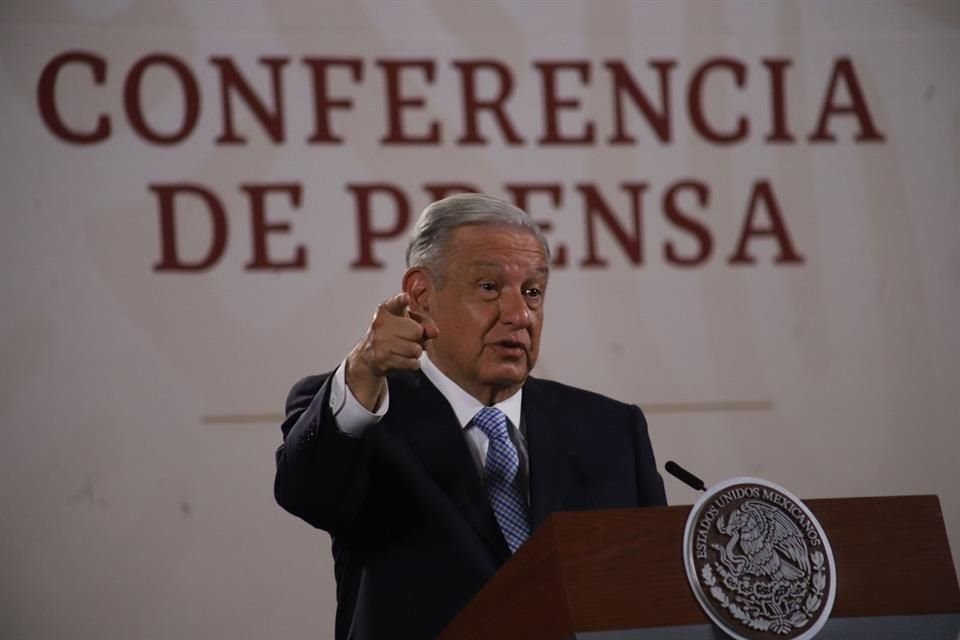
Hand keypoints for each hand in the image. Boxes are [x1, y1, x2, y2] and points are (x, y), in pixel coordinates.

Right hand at [345, 292, 439, 411]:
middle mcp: (381, 324)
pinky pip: (412, 363)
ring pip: (416, 349)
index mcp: (386, 310)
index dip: (401, 301)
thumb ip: (425, 323)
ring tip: (404, 349)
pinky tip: (402, 359)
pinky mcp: (382, 359)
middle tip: (408, 339)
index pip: (395, 303)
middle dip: (418, 338)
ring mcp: (380, 342)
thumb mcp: (408, 322)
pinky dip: (412, 363)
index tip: (406, 299)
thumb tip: (434, 332)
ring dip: (415, 352)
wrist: (368, 357)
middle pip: (417, 331)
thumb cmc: (392, 335)